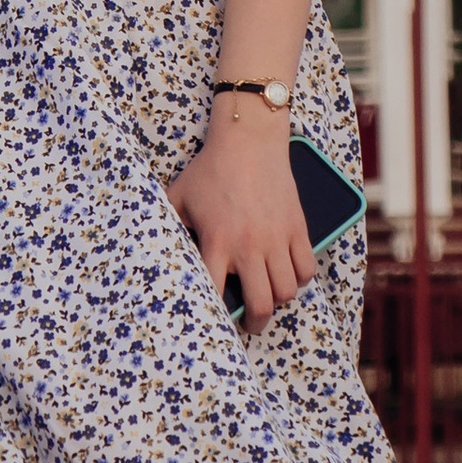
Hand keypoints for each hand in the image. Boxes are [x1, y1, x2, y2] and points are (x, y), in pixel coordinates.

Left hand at [169, 115, 313, 332]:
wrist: (248, 139)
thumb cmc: (210, 168)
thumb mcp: (178, 196)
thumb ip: (167, 225)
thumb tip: (154, 249)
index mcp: (216, 241)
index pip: (215, 293)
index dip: (214, 315)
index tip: (213, 321)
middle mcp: (249, 245)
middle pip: (261, 304)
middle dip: (255, 322)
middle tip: (251, 323)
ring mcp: (276, 237)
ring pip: (287, 290)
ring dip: (278, 300)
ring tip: (270, 297)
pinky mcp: (297, 227)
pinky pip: (306, 267)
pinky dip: (300, 277)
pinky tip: (289, 273)